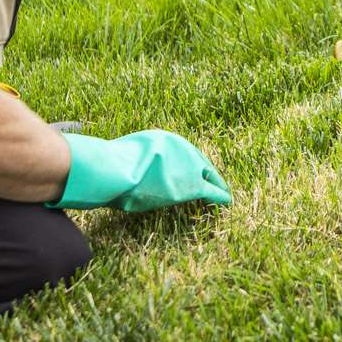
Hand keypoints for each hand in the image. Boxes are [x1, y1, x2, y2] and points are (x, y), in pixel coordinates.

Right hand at [50, 130, 232, 212]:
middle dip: (207, 173)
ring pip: (208, 176)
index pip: (185, 154)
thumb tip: (124, 167)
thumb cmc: (113, 165)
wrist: (116, 171)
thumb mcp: (128, 153)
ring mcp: (188, 166)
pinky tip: (228, 202)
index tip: (195, 172)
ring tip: (224, 193)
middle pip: (200, 163)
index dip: (191, 165)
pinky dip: (221, 196)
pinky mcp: (190, 186)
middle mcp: (181, 149)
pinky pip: (211, 191)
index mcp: (167, 140)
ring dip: (216, 185)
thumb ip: (137, 159)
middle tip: (215, 181)